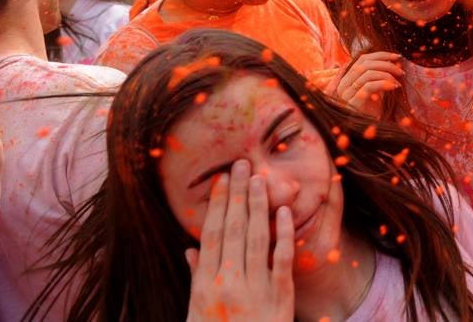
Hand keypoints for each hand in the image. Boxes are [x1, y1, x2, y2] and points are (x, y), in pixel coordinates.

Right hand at [184, 159, 293, 321]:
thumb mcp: (196, 314)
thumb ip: (196, 280)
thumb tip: (190, 250)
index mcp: (205, 287)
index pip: (210, 236)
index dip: (215, 205)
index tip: (220, 181)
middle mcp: (228, 284)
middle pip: (231, 229)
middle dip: (236, 195)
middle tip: (240, 165)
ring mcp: (256, 289)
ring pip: (255, 237)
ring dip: (257, 205)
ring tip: (258, 178)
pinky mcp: (281, 296)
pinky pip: (282, 259)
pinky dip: (283, 233)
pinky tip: (282, 211)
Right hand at [326, 52, 402, 116]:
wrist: (365, 132)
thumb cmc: (371, 111)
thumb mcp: (376, 89)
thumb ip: (381, 75)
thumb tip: (396, 60)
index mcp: (347, 78)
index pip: (363, 59)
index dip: (381, 55)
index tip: (397, 57)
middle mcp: (344, 84)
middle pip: (365, 63)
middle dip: (386, 64)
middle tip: (401, 71)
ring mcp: (347, 93)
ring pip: (367, 73)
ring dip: (387, 74)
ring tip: (398, 82)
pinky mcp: (353, 102)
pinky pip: (369, 86)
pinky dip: (384, 83)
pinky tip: (394, 87)